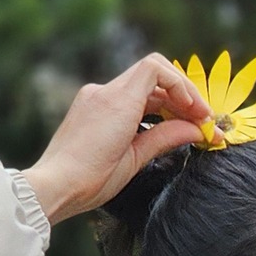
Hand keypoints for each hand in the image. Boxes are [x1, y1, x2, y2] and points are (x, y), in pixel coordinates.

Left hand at [19, 53, 213, 222]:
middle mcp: (104, 92)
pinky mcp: (89, 106)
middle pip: (153, 75)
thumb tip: (196, 130)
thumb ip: (166, 137)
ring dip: (166, 101)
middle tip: (201, 121)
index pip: (156, 69)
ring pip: (140, 86)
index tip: (199, 113)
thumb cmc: (91, 179)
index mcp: (117, 102)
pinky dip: (147, 106)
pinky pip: (125, 96)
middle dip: (181, 95)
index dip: (183, 86)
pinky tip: (160, 126)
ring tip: (186, 126)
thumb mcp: (135, 160)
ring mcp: (94, 97)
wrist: (54, 186)